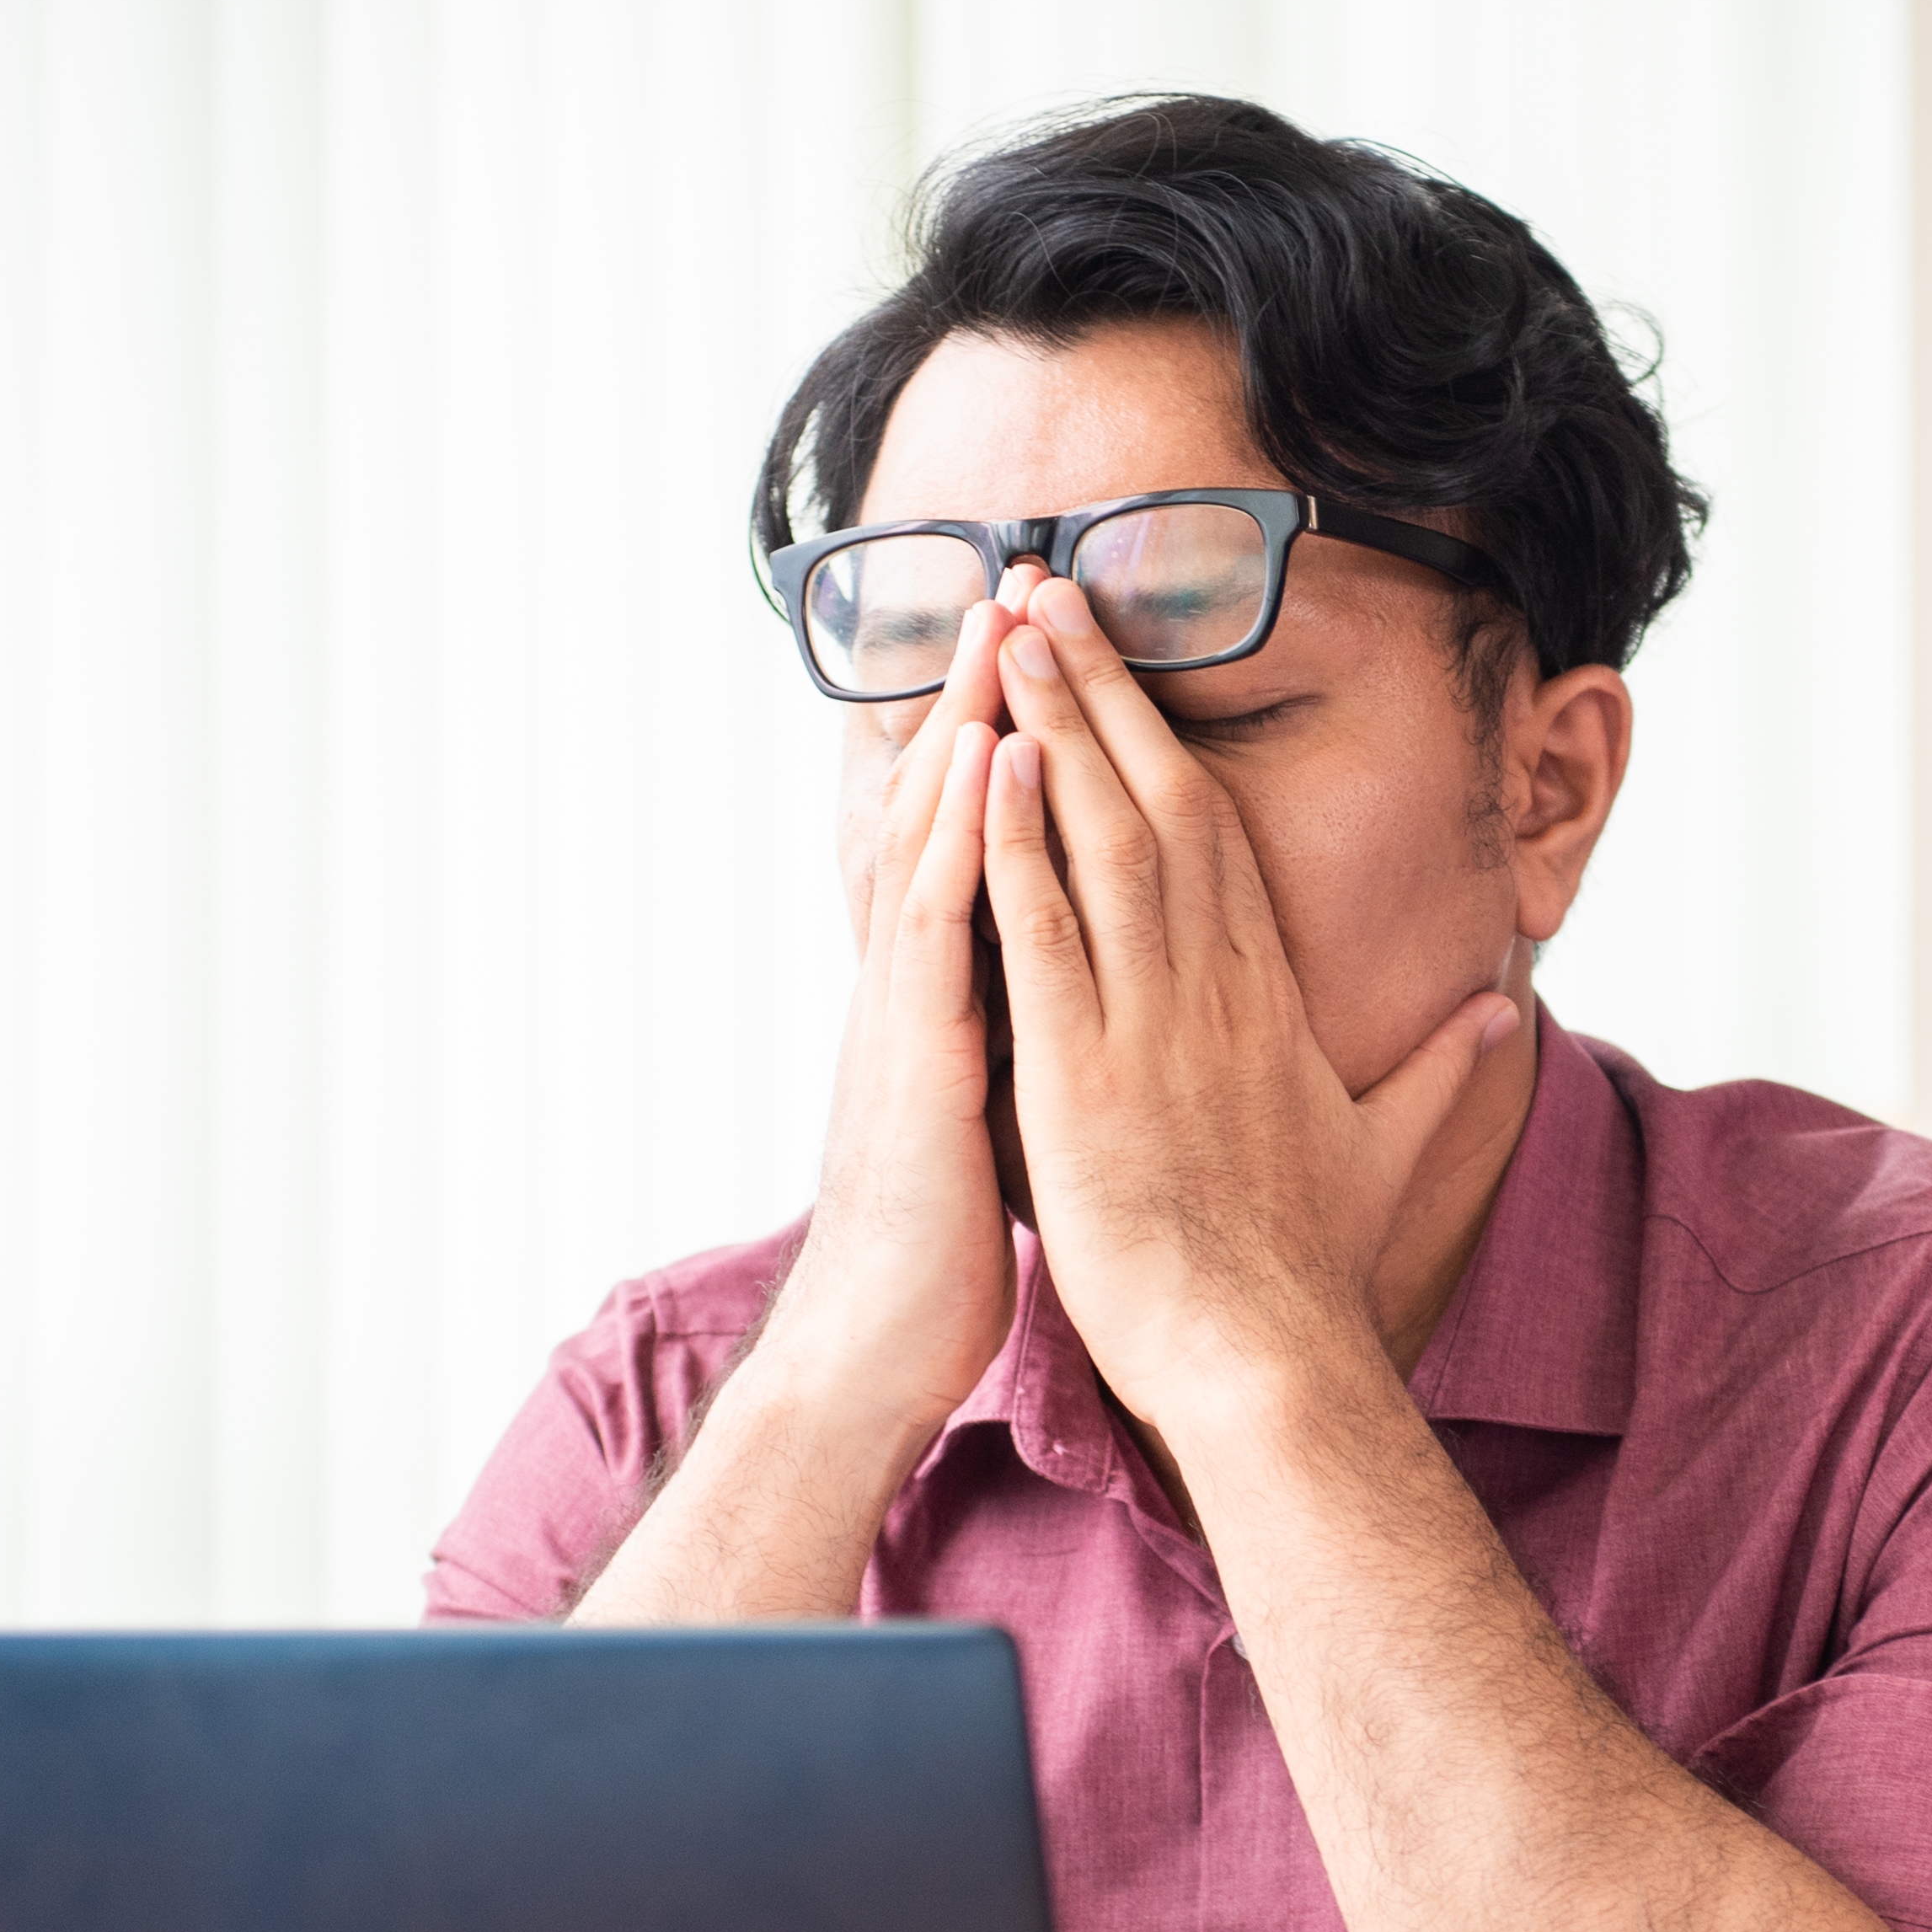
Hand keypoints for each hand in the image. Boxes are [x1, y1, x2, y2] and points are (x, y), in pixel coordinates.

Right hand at [752, 602, 1018, 1454]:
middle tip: (1011, 584)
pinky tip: (986, 761)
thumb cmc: (944, 1248)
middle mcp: (915, 983)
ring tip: (996, 625)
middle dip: (978, 698)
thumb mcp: (992, 1121)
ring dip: (962, 727)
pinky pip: (939, 928)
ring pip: (932, 842)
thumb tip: (1053, 1004)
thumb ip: (1010, 1046)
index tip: (1043, 652)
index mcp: (947, 995)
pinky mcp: (916, 1058)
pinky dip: (958, 836)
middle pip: (944, 812)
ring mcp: (906, 1012)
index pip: (975, 842)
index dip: (1005, 743)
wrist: (878, 1348)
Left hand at [976, 573, 1519, 1434]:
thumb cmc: (1314, 1276)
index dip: (1166, 735)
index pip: (1217, 835)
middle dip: (1105, 687)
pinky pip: (1046, 935)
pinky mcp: (1084, 1074)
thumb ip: (1439, 1075)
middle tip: (1051, 585)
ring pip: (1102, 840)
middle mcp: (1214, 990)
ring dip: (1055, 727)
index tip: (1125, 658)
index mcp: (1268, 1000)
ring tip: (1012, 628)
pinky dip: (1016, 844)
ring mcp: (1150, 1026)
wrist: (1269, 1362)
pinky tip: (988, 764)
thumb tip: (1503, 1012)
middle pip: (1161, 801)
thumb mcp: (1389, 1155)